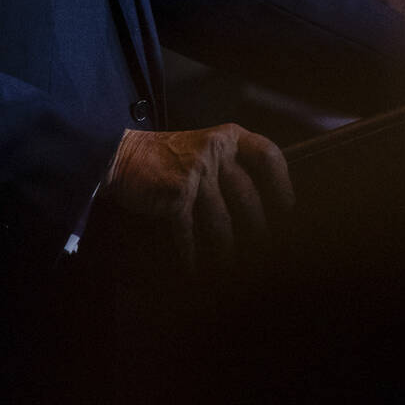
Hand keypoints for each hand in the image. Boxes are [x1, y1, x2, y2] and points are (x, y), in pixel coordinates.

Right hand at [102, 124, 293, 271]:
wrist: (115, 154)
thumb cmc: (161, 157)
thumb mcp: (200, 148)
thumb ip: (229, 166)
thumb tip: (261, 208)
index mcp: (225, 137)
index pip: (268, 155)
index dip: (282, 185)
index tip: (288, 209)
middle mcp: (214, 150)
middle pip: (250, 197)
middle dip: (259, 229)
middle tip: (265, 249)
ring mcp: (195, 172)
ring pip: (223, 221)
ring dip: (227, 248)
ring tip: (232, 266)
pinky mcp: (176, 193)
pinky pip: (190, 231)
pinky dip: (191, 253)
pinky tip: (193, 267)